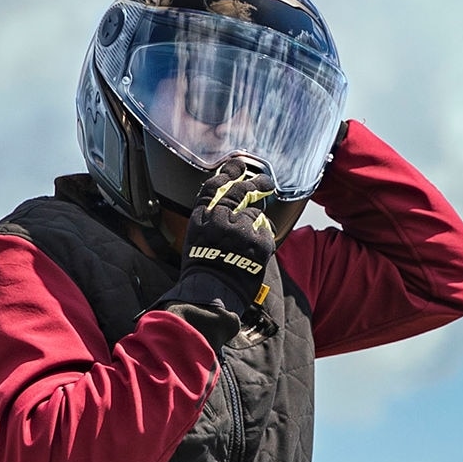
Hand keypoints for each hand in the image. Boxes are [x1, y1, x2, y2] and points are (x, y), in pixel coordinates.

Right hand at [178, 158, 277, 312]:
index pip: (215, 186)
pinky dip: (263, 239)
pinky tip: (254, 252)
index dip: (228, 173)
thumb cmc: (203, 274)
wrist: (212, 295)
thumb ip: (210, 221)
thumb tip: (229, 207)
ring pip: (256, 214)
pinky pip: (266, 231)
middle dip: (256, 183)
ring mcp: (241, 228)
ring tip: (246, 244)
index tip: (238, 165)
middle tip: (265, 182)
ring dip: (256, 223)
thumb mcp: (196, 241)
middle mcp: (220, 218)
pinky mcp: (258, 241)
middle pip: (241, 191)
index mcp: (201, 217)